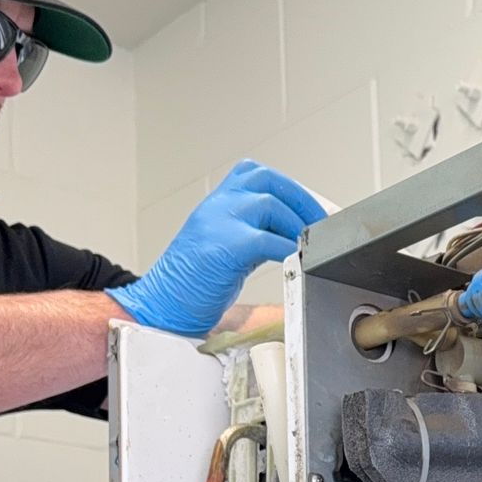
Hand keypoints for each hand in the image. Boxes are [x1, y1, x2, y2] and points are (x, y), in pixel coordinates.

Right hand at [107, 160, 325, 335]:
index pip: (259, 176)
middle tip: (320, 224)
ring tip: (306, 244)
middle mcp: (217, 205)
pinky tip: (295, 259)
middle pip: (268, 181)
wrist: (161, 305)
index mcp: (218, 202)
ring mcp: (218, 222)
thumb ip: (254, 231)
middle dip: (301, 200)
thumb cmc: (194, 283)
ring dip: (296, 224)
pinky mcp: (224, 246)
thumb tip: (294, 233)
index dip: (292, 190)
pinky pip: (266, 239)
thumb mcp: (226, 245)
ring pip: (269, 203)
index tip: (312, 210)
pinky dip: (286, 248)